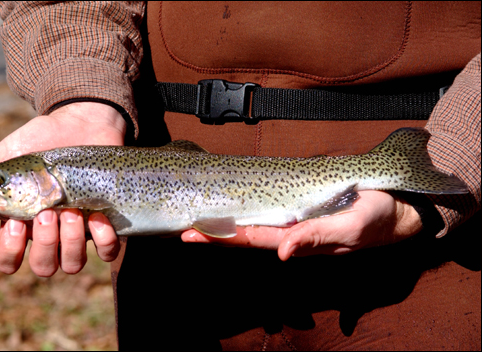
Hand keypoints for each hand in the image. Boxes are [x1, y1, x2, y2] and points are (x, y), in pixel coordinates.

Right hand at [0, 102, 125, 275]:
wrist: (81, 123)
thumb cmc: (41, 142)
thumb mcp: (9, 159)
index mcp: (24, 225)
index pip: (9, 261)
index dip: (10, 251)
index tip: (17, 224)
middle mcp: (52, 235)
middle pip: (44, 267)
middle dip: (45, 243)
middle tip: (48, 211)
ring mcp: (81, 232)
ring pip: (73, 264)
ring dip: (71, 240)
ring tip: (71, 210)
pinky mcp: (108, 224)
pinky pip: (108, 251)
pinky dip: (103, 239)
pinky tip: (97, 215)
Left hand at [181, 190, 422, 259]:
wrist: (397, 209)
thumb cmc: (375, 218)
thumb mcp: (350, 228)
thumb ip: (316, 238)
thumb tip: (282, 254)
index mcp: (300, 240)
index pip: (253, 239)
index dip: (223, 237)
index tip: (194, 233)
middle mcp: (293, 232)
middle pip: (247, 233)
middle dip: (215, 231)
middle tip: (183, 226)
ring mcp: (297, 220)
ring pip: (256, 222)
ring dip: (229, 220)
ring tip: (200, 215)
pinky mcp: (303, 206)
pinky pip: (271, 209)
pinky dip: (249, 207)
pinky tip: (235, 203)